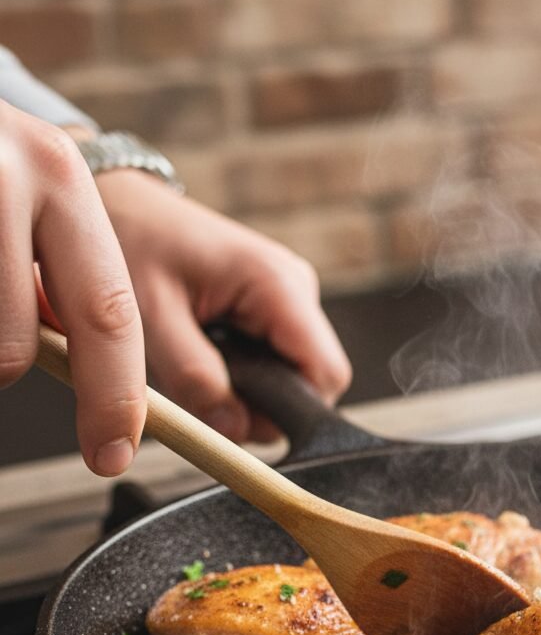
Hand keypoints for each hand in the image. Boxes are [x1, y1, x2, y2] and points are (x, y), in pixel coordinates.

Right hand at [0, 102, 144, 474]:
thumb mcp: (24, 186)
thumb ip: (58, 266)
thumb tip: (76, 362)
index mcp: (60, 179)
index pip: (108, 312)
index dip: (115, 395)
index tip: (114, 452)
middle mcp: (9, 178)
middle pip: (14, 346)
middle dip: (10, 377)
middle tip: (37, 399)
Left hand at [93, 167, 350, 441]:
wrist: (118, 203)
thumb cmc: (131, 243)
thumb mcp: (151, 318)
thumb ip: (195, 377)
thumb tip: (233, 431)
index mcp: (279, 285)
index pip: (327, 375)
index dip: (292, 413)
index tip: (238, 418)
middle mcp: (297, 290)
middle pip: (314, 382)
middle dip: (263, 406)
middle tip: (203, 396)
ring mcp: (289, 299)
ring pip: (294, 377)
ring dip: (250, 391)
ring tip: (196, 365)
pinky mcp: (274, 308)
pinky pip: (277, 361)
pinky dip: (244, 374)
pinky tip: (206, 354)